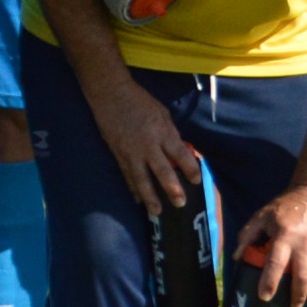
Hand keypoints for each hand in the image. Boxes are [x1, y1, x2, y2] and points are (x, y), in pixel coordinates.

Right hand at [91, 80, 205, 214]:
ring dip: (150, 196)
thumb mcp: (162, 114)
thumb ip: (170, 134)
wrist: (110, 94)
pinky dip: (132, 188)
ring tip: (156, 212)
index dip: (190, 168)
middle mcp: (148, 144)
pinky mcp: (118, 153)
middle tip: (180, 203)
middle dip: (172, 188)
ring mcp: (131, 151)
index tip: (196, 180)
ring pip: (142, 178)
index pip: (180, 154)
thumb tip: (179, 152)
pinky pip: (127, 175)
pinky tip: (137, 199)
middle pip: (162, 170)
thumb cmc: (140, 101)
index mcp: (163, 131)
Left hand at [232, 181, 306, 306]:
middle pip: (302, 278)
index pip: (276, 264)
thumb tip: (236, 257)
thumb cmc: (285, 205)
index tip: (264, 297)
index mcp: (284, 236)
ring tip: (301, 300)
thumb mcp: (262, 215)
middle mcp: (304, 245)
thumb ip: (248, 235)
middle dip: (295, 296)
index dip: (270, 282)